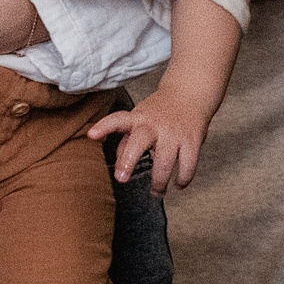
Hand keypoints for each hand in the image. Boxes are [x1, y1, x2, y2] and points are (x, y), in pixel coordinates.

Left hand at [88, 85, 211, 193]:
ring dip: (159, 183)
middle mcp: (154, 125)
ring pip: (164, 162)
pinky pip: (188, 166)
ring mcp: (174, 133)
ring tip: (157, 191)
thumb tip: (117, 164)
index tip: (91, 135)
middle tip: (121, 179)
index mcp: (138, 118)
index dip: (104, 127)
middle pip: (139, 141)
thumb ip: (126, 140)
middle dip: (128, 161)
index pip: (118, 119)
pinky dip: (183, 180)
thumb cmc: (160, 110)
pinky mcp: (192, 140)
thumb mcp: (140, 118)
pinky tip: (178, 184)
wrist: (190, 92)